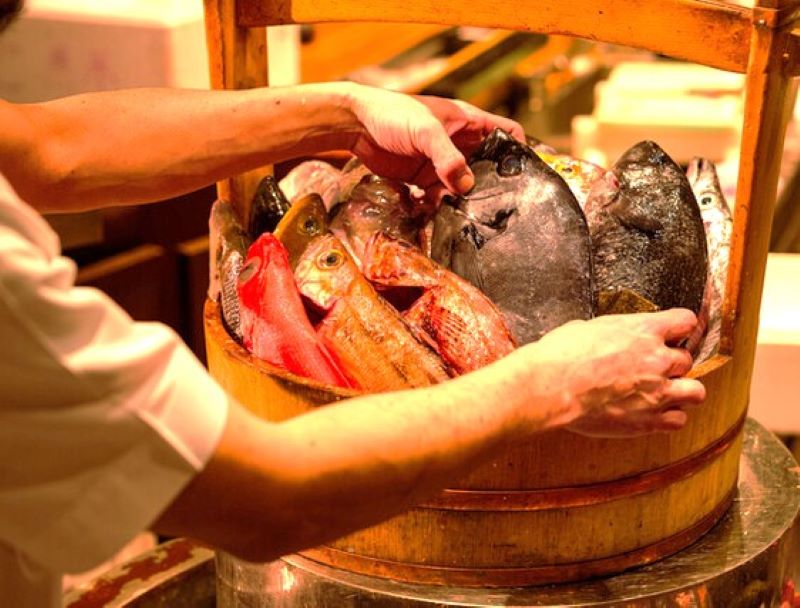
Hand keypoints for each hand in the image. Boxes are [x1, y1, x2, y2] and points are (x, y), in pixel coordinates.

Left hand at [344, 84, 523, 196]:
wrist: (355, 125)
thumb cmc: (392, 114)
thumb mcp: (425, 131)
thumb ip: (447, 157)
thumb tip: (467, 186)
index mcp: (468, 122)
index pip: (506, 132)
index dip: (517, 150)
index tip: (522, 174)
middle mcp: (459, 143)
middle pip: (487, 166)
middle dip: (488, 185)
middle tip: (490, 204)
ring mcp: (441, 163)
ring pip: (463, 186)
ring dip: (462, 200)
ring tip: (459, 213)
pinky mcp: (424, 179)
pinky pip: (440, 197)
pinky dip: (439, 206)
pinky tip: (433, 212)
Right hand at [523, 309, 705, 437]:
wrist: (552, 387)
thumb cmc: (562, 355)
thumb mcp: (590, 329)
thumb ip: (615, 333)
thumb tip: (612, 336)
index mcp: (643, 331)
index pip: (685, 321)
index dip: (680, 327)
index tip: (673, 333)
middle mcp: (657, 359)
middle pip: (687, 360)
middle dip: (672, 364)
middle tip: (655, 369)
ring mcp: (657, 392)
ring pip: (696, 392)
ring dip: (683, 391)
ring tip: (665, 393)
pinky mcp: (648, 420)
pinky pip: (678, 420)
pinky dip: (669, 417)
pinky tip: (653, 413)